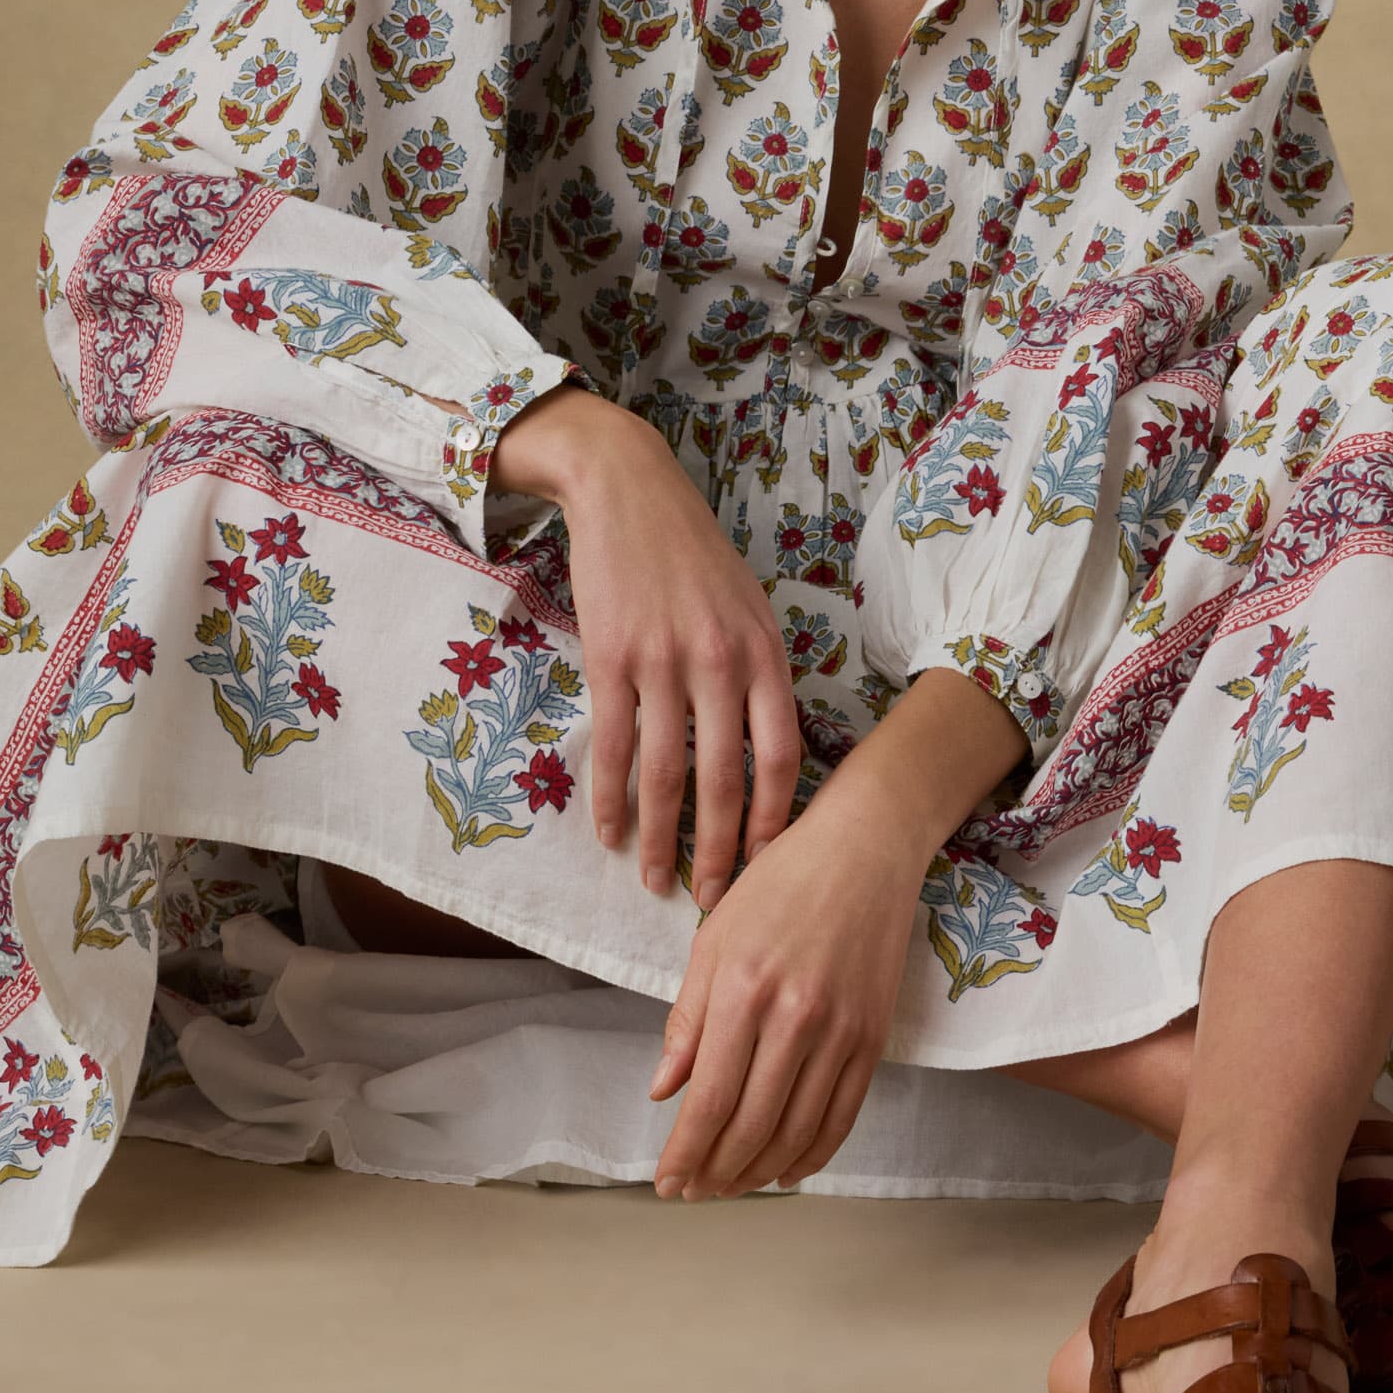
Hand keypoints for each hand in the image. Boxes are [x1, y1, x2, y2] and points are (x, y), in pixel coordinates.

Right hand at [491, 384, 801, 906]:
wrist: (628, 490)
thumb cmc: (693, 554)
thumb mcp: (750, 606)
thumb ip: (761, 674)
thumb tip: (770, 752)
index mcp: (765, 652)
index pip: (783, 756)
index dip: (777, 822)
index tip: (770, 868)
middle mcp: (721, 661)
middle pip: (729, 779)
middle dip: (722, 852)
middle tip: (714, 902)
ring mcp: (664, 661)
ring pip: (666, 774)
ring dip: (661, 839)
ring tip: (658, 884)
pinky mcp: (610, 658)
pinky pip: (611, 745)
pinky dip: (609, 798)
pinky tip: (609, 833)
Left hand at [647, 664, 1036, 1198]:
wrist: (865, 848)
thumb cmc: (780, 884)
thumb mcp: (714, 938)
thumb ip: (688, 1021)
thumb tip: (664, 1092)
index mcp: (743, 991)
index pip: (709, 1099)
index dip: (685, 1152)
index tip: (666, 1181)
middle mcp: (794, 1018)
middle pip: (751, 1126)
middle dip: (716, 1172)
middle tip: (693, 1192)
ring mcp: (841, 1031)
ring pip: (796, 1131)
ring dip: (758, 1171)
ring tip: (730, 1187)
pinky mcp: (874, 1037)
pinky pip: (843, 1116)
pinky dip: (813, 1154)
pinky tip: (786, 1170)